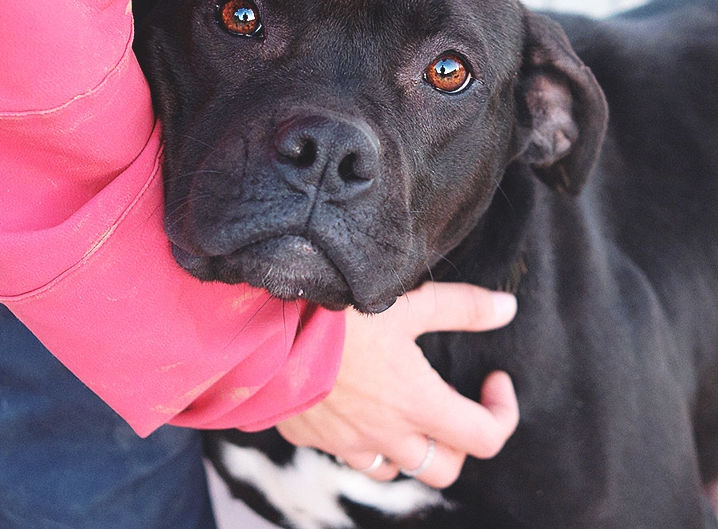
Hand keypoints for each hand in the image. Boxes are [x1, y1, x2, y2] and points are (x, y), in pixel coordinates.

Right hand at [276, 281, 518, 488]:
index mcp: (417, 404)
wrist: (266, 326)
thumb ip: (464, 308)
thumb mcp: (410, 304)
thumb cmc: (341, 313)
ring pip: (396, 471)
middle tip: (452, 402)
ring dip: (410, 448)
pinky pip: (350, 456)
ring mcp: (347, 443)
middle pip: (445, 468)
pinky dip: (365, 442)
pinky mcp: (313, 438)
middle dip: (459, 442)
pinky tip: (357, 406)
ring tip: (405, 408)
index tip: (494, 380)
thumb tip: (508, 309)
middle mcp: (387, 435)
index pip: (484, 437)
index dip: (502, 412)